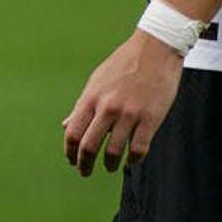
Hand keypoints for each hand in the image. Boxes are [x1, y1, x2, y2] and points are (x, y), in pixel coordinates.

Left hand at [62, 30, 183, 176]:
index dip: (70, 152)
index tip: (72, 161)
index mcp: (91, 97)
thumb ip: (82, 106)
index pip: (73, 133)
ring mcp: (129, 114)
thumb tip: (66, 127)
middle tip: (85, 172)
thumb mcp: (96, 82)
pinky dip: (134, 160)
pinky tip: (132, 161)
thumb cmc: (123, 65)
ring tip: (110, 167)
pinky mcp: (151, 118)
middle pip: (89, 146)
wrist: (155, 49)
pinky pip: (139, 149)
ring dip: (110, 165)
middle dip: (84, 164)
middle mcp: (108, 107)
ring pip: (114, 152)